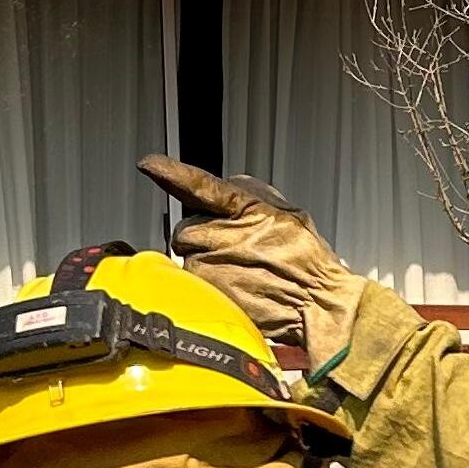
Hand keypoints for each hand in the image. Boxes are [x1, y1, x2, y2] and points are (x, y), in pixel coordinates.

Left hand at [138, 153, 365, 363]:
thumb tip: (226, 186)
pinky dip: (207, 286)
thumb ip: (252, 195)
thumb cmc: (308, 262)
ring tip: (237, 272)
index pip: (198, 184)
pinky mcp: (208, 294)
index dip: (170, 172)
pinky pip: (193, 285)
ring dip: (204, 262)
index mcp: (244, 209)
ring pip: (187, 258)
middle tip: (229, 249)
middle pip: (185, 229)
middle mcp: (223, 235)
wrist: (318, 304)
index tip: (150, 164)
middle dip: (200, 237)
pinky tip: (233, 289)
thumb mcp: (288, 213)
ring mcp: (212, 266)